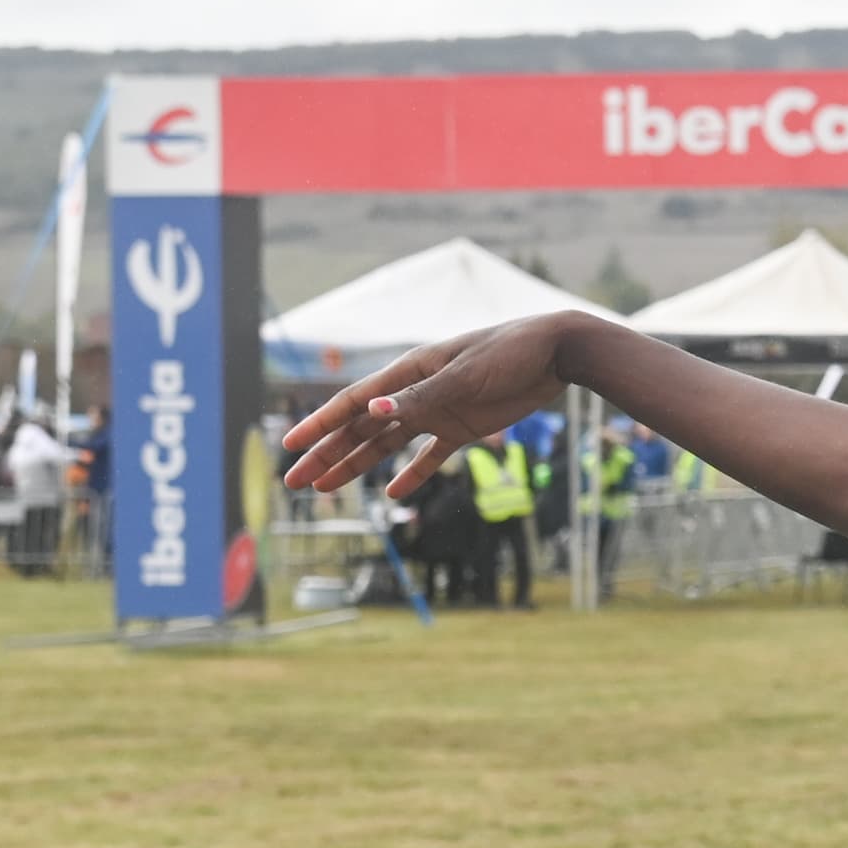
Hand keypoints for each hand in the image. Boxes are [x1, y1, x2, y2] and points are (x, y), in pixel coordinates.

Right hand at [279, 315, 576, 497]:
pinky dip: (412, 474)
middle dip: (327, 455)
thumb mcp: (464, 377)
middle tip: (295, 482)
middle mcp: (416, 393)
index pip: (352, 404)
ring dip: (356, 466)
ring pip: (386, 444)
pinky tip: (392, 494)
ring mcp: (438, 411)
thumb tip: (373, 411)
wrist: (557, 352)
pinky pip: (430, 456)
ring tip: (327, 490)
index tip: (290, 446)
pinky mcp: (464, 427)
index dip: (319, 425)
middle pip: (360, 429)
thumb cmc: (509, 353)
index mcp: (408, 374)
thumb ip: (420, 398)